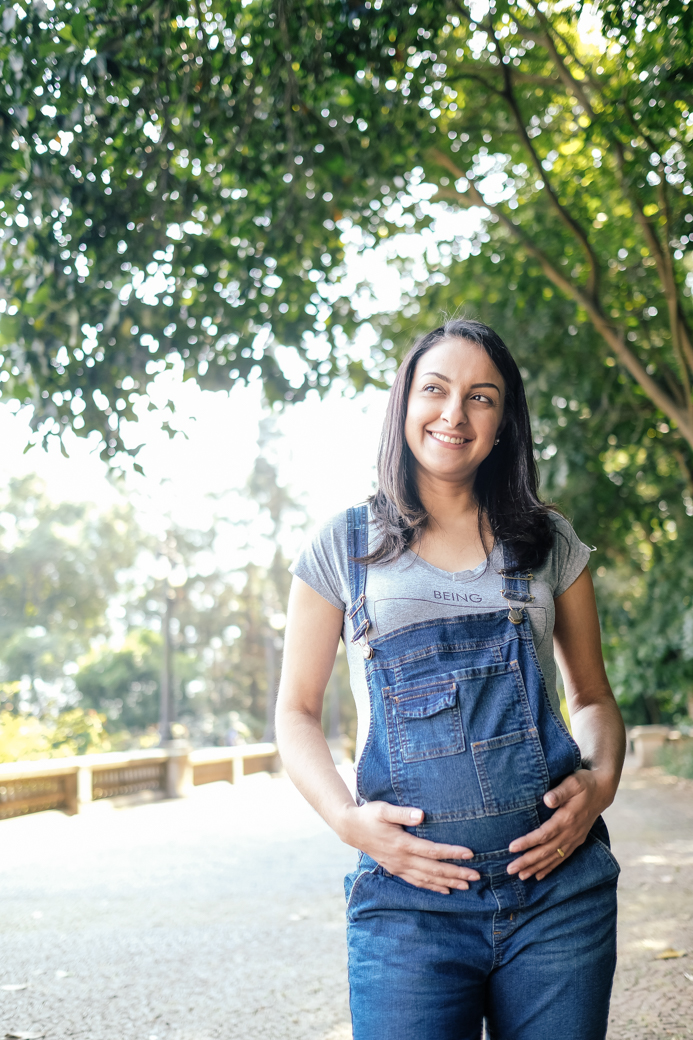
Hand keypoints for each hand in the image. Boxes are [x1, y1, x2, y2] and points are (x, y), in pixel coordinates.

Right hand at [338, 801, 479, 894]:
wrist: (351, 829)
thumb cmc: (369, 815)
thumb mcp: (383, 809)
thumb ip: (402, 813)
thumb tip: (421, 814)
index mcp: (402, 844)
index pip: (432, 851)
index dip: (452, 853)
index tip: (470, 854)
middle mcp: (402, 859)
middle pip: (434, 869)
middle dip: (456, 873)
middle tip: (476, 876)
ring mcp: (399, 866)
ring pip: (427, 879)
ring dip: (448, 883)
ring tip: (466, 886)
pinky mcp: (396, 869)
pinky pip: (417, 882)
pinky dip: (432, 887)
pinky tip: (444, 890)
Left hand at [507, 769, 614, 881]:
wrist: (602, 790)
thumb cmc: (584, 783)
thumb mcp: (573, 782)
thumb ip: (560, 792)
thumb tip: (547, 800)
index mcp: (567, 819)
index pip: (544, 834)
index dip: (527, 842)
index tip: (511, 848)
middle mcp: (571, 833)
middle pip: (546, 851)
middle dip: (527, 861)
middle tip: (510, 869)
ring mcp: (574, 839)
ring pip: (553, 858)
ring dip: (536, 868)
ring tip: (521, 876)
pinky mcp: (576, 841)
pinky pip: (562, 858)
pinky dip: (550, 868)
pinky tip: (539, 876)